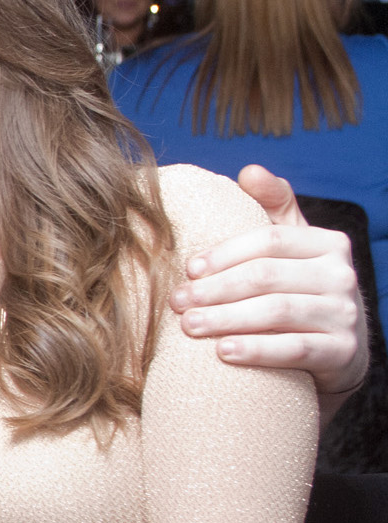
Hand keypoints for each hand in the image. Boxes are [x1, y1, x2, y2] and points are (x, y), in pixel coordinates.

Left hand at [171, 165, 367, 397]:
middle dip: (215, 289)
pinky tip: (223, 352)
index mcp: (327, 242)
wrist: (336, 347)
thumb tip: (250, 170)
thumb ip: (272, 205)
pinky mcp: (344, 351)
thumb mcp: (291, 246)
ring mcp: (345, 314)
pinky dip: (257, 350)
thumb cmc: (298, 288)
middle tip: (177, 302)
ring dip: (226, 319)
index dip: (223, 254)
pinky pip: (296, 349)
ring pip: (278, 311)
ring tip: (190, 326)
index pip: (268, 241)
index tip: (188, 269)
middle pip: (267, 276)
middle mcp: (342, 275)